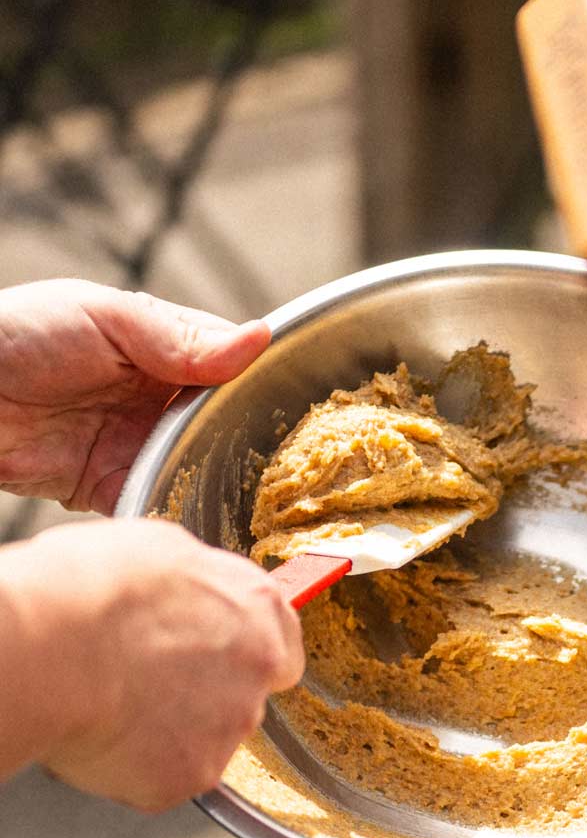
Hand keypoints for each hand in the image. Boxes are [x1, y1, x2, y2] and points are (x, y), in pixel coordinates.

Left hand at [0, 280, 269, 514]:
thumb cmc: (21, 334)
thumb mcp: (106, 317)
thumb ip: (179, 336)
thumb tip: (260, 340)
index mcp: (170, 351)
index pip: (240, 368)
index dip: (272, 386)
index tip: (306, 408)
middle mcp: (164, 402)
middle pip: (233, 428)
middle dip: (260, 445)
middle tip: (295, 465)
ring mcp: (144, 448)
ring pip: (207, 471)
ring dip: (229, 484)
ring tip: (266, 500)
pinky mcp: (117, 488)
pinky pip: (164, 504)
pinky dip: (185, 513)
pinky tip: (214, 519)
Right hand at [0, 519, 303, 810]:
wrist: (49, 648)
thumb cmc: (87, 589)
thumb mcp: (157, 548)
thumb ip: (195, 584)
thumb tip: (189, 593)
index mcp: (256, 609)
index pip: (281, 644)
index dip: (243, 652)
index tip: (219, 655)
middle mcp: (257, 673)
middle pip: (241, 697)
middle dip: (199, 694)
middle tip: (141, 676)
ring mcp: (227, 731)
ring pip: (203, 739)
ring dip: (166, 729)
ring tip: (111, 701)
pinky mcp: (191, 776)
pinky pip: (165, 776)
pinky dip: (135, 764)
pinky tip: (102, 733)